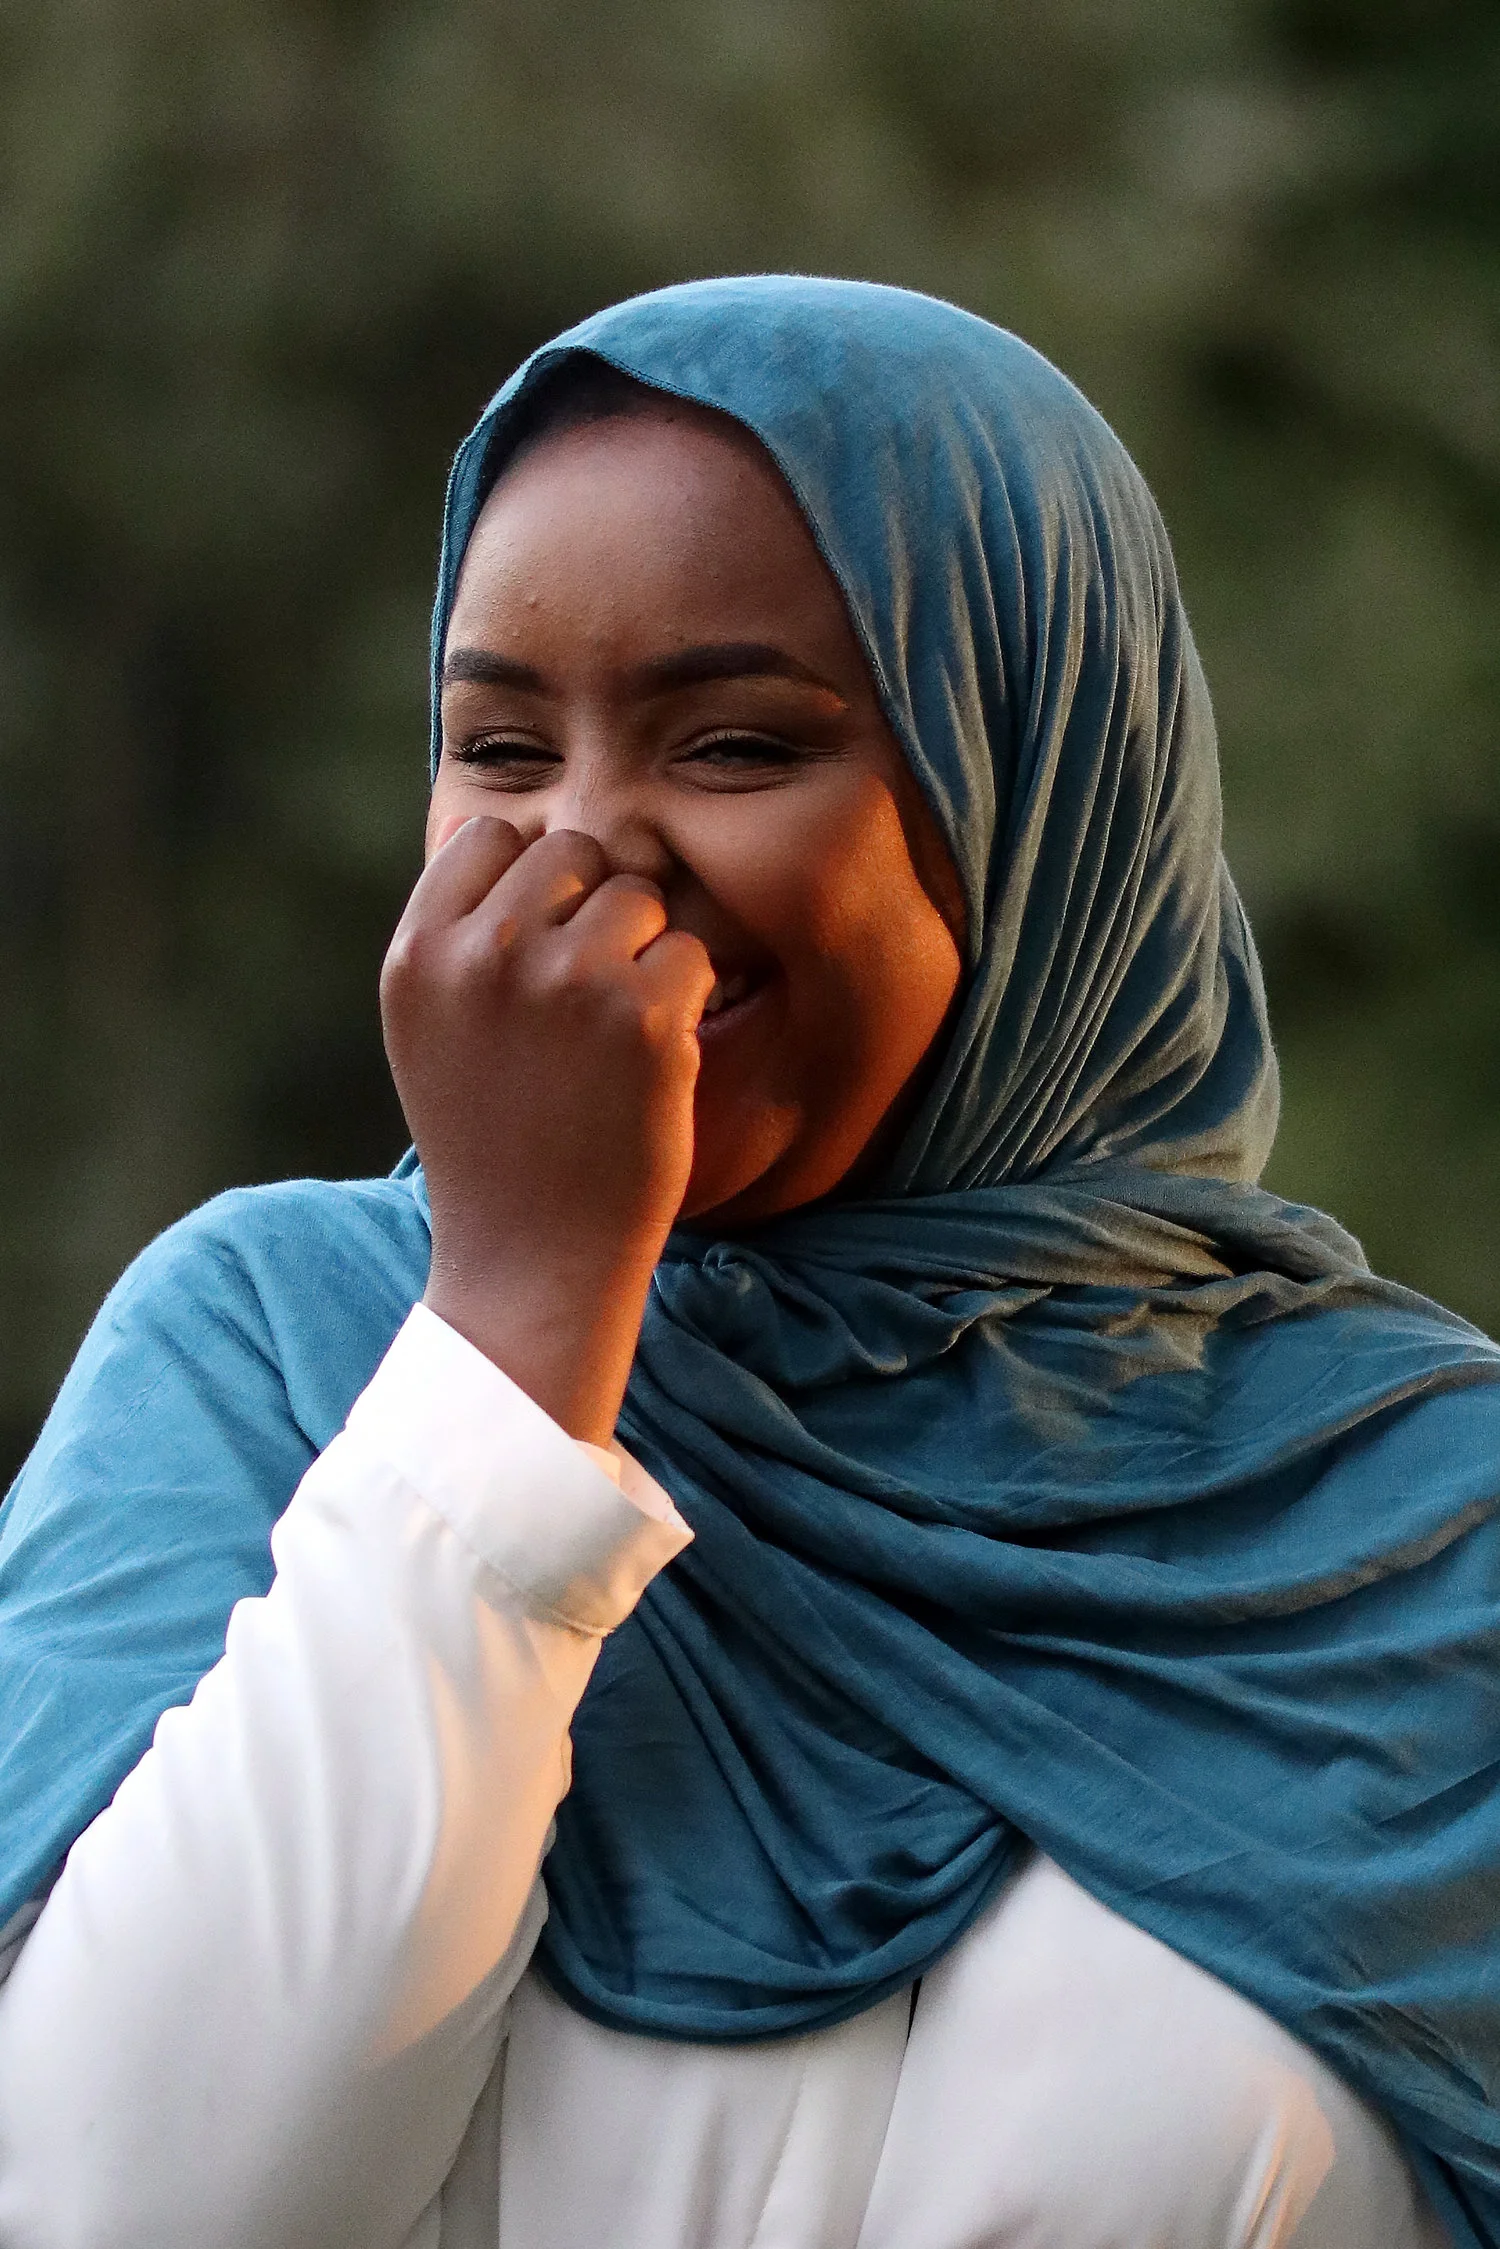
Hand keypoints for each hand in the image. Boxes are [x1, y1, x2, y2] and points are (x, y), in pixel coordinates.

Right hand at [380, 817, 714, 1441]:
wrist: (532, 1260)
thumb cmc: (490, 1140)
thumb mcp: (430, 1029)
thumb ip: (455, 934)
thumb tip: (504, 834)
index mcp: (419, 955)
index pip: (492, 834)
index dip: (529, 884)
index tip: (535, 949)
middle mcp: (484, 956)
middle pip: (573, 851)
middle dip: (592, 909)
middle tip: (586, 999)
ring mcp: (566, 981)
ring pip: (639, 897)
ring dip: (643, 955)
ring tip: (612, 1039)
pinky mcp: (644, 1018)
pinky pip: (690, 954)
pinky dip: (685, 1003)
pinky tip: (649, 1064)